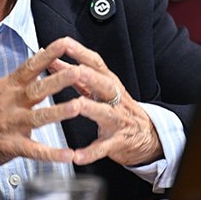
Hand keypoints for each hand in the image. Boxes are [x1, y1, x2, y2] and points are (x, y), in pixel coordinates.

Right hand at [0, 44, 83, 177]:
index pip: (31, 66)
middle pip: (37, 89)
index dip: (49, 54)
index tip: (66, 43)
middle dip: (59, 80)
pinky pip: (34, 151)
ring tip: (77, 107)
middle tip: (78, 71)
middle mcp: (10, 103)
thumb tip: (41, 56)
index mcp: (8, 87)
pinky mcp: (11, 146)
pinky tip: (68, 155)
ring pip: (38, 117)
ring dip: (58, 112)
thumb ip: (22, 79)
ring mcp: (10, 124)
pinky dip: (52, 154)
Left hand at [46, 38, 163, 167]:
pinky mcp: (117, 142)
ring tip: (77, 105)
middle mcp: (115, 99)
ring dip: (91, 108)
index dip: (81, 53)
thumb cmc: (117, 108)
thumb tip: (53, 59)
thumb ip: (76, 76)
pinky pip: (103, 147)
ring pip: (105, 112)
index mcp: (108, 83)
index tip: (64, 43)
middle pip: (104, 84)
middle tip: (75, 70)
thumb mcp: (99, 89)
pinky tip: (77, 156)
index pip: (96, 63)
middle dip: (89, 75)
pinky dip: (90, 152)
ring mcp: (117, 120)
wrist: (147, 135)